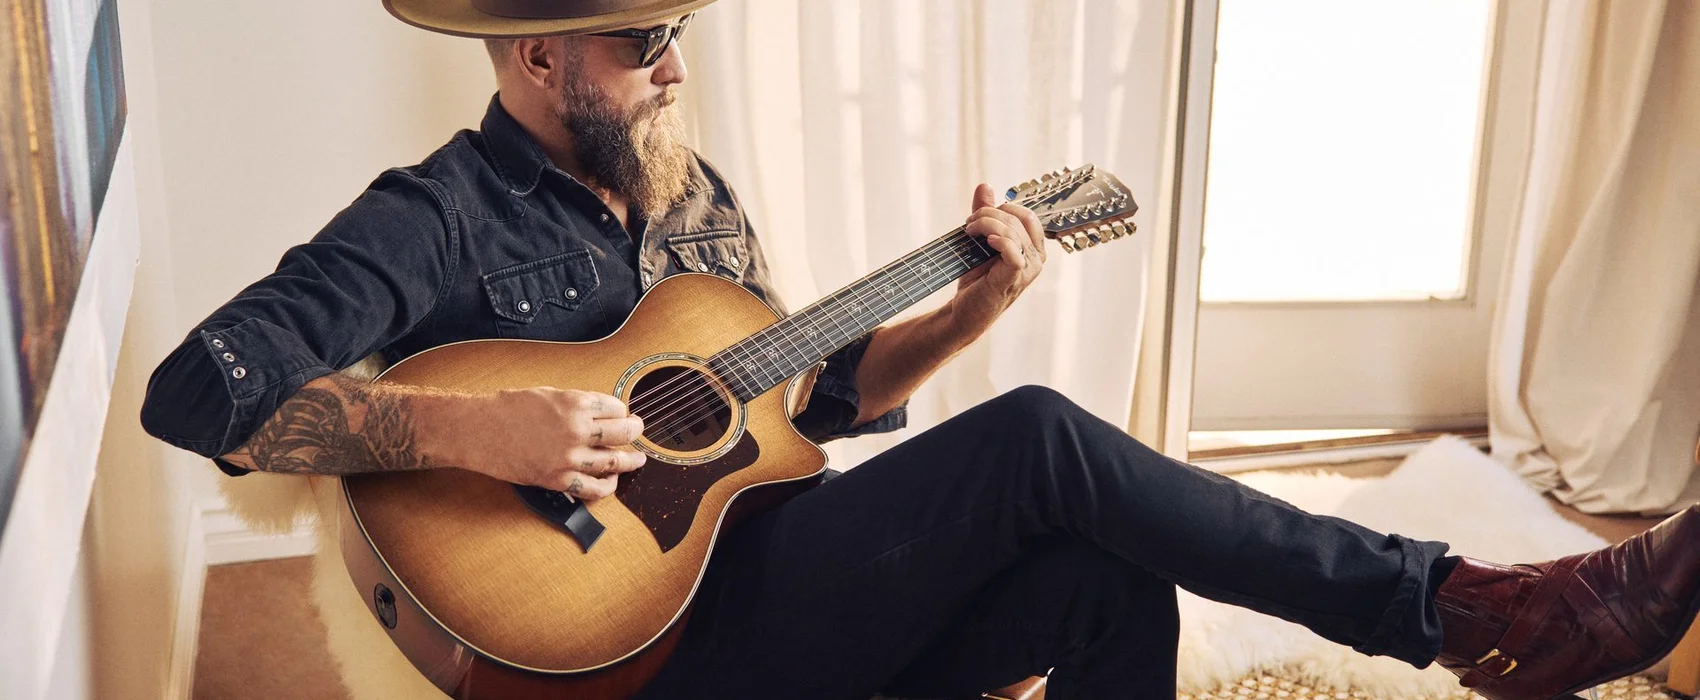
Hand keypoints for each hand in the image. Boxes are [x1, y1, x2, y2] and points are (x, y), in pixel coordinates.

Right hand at [449, 387, 646, 500]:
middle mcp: (576, 430)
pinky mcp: (557, 479)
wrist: (478, 430)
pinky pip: (592, 489)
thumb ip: (576, 404)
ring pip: (614, 463)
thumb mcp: (548, 394)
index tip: (622, 415)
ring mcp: (568, 457)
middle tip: (638, 431)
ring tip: (637, 460)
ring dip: (630, 462)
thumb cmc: (507, 408)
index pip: (616, 408)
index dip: (621, 411)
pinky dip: (607, 487)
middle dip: (635, 432)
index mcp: (574, 403)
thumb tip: (601, 414)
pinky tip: (611, 481)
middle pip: (623, 433)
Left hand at [949, 183, 1045, 334]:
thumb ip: (985, 214)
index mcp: (1033, 248)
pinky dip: (999, 240)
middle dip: (989, 214)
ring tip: (969, 231)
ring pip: (1013, 232)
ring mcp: (1028, 270)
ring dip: (986, 224)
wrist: (965, 311)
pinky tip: (986, 241)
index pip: (1027, 215)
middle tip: (969, 224)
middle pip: (1019, 219)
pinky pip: (1013, 251)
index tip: (977, 216)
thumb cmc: (976, 279)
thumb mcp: (980, 241)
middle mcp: (1036, 258)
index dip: (1001, 208)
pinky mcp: (1013, 279)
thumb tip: (985, 185)